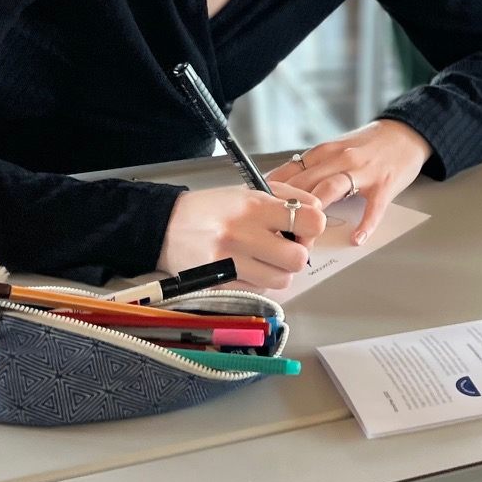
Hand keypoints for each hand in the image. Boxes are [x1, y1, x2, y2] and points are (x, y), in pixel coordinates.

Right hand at [158, 181, 326, 290]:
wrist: (164, 227)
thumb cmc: (211, 208)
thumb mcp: (246, 191)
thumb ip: (285, 199)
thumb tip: (317, 213)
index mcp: (253, 205)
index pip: (310, 221)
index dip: (313, 227)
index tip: (303, 228)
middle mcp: (243, 233)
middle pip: (298, 258)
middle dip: (296, 254)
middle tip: (285, 247)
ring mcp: (230, 262)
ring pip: (282, 280)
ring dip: (279, 272)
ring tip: (264, 259)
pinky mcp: (220, 285)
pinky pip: (259, 291)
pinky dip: (259, 282)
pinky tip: (246, 268)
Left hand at [266, 119, 431, 244]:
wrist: (406, 133)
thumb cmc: (368, 145)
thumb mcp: (336, 149)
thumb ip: (312, 167)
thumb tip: (281, 188)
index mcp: (324, 152)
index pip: (291, 172)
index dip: (272, 194)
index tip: (256, 212)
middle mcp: (340, 158)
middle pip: (306, 183)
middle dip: (289, 209)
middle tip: (274, 234)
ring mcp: (363, 171)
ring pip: (332, 189)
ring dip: (316, 214)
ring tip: (305, 238)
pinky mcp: (384, 184)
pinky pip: (373, 207)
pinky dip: (365, 223)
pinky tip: (356, 238)